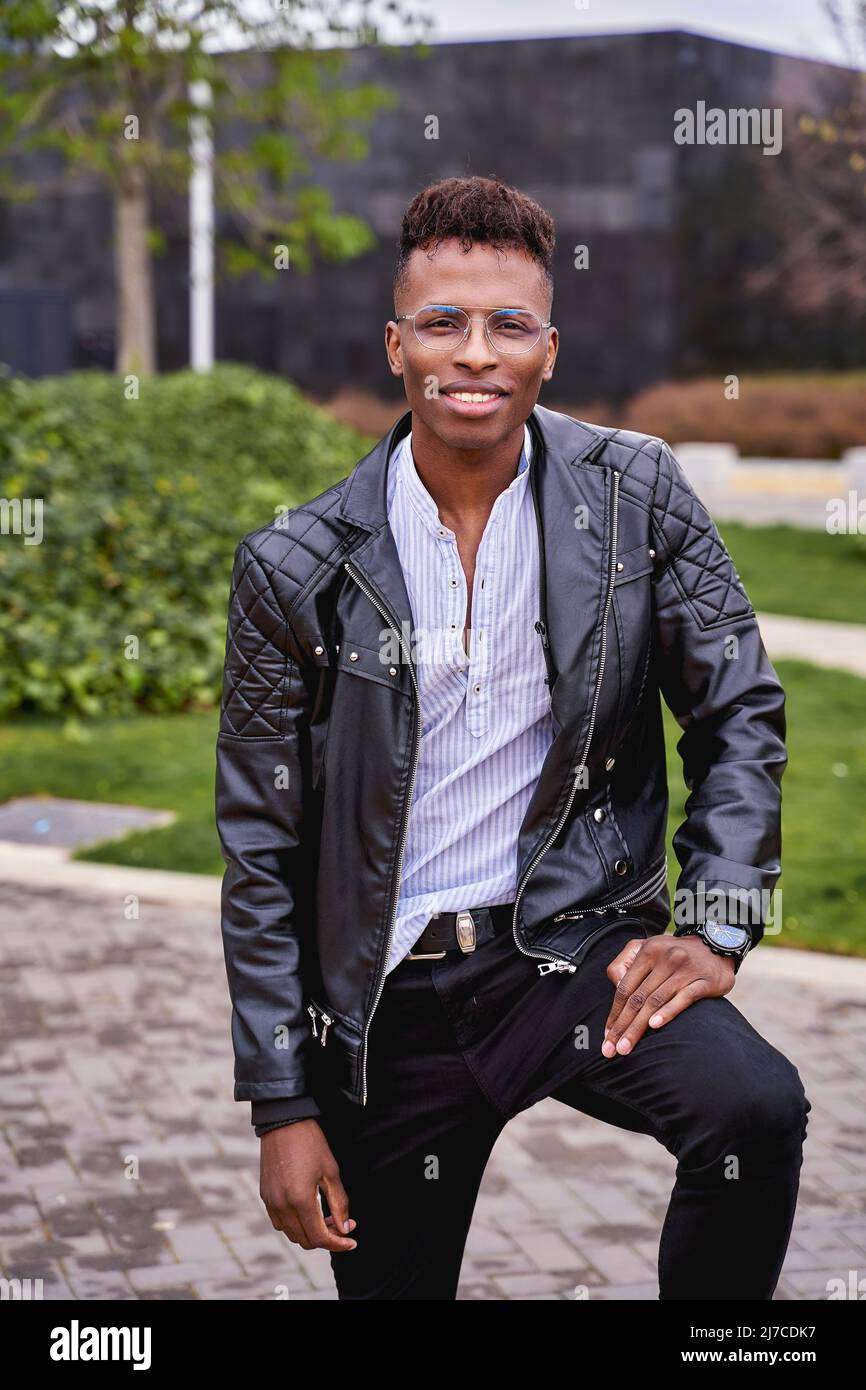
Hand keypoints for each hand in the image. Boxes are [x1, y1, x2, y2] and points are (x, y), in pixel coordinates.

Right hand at [259, 1118, 357, 1251]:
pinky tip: (308, 1211)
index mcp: (300, 1201)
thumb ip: (339, 1204)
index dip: (338, 1244)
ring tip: (326, 1218)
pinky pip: (279, 1222)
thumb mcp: (331, 1172)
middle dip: (326, 1238)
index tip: (352, 1242)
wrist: (283, 1121)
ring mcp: (271, 1202)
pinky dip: (295, 1224)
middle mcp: (282, 1206)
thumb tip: (345, 1229)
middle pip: (305, 1240)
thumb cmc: (310, 1143)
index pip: (319, 1237)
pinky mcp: (265, 1196)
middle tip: (342, 1226)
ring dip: (309, 1233)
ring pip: (291, 1234)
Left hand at [601, 933, 735, 1058]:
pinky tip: (654, 1025)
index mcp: (648, 951)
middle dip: (623, 1026)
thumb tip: (616, 986)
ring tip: (627, 1046)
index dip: (614, 1013)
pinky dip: (668, 1011)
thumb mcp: (647, 947)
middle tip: (612, 1049)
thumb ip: (625, 963)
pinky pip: (684, 998)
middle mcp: (665, 959)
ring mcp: (685, 970)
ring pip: (656, 1000)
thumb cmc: (674, 953)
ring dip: (639, 1026)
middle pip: (638, 998)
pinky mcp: (704, 981)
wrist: (716, 945)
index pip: (625, 987)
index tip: (607, 1036)